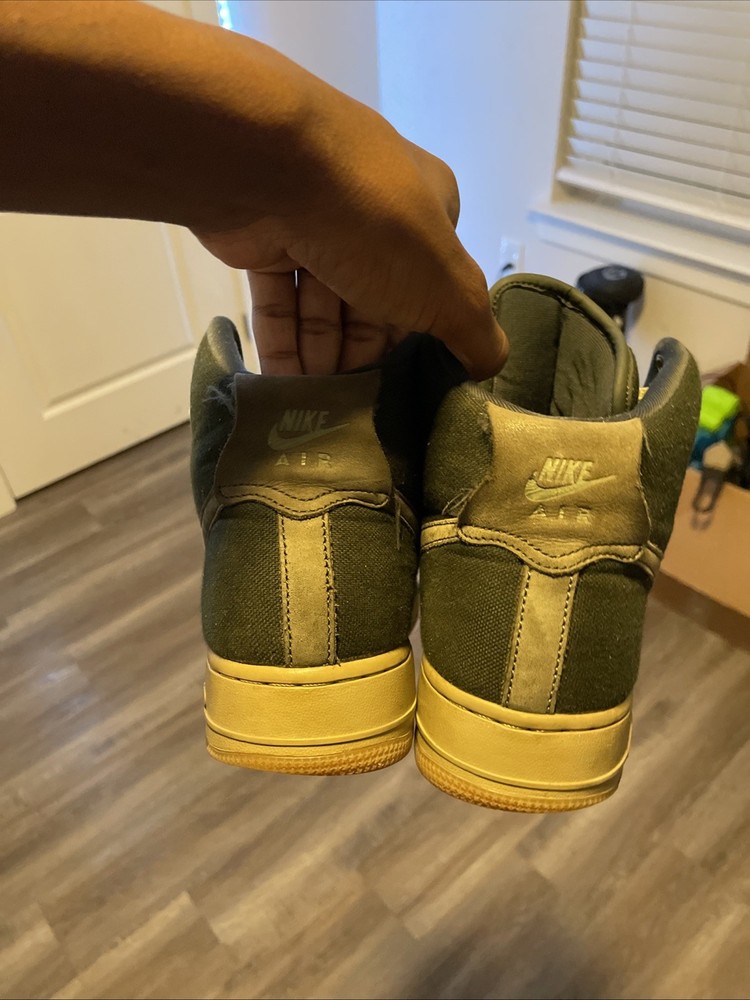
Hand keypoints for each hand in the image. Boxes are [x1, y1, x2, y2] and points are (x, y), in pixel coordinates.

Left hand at [194, 90, 506, 378]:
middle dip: (363, 357)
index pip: (433, 287)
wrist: (267, 167)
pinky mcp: (262, 239)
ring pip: (323, 307)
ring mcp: (314, 222)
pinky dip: (281, 345)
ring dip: (320, 360)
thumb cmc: (374, 223)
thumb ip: (474, 331)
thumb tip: (489, 365)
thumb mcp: (447, 286)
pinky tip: (280, 388)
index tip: (407, 386)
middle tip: (353, 409)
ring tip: (314, 411)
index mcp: (427, 211)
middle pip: (373, 304)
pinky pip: (278, 302)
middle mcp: (373, 212)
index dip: (421, 338)